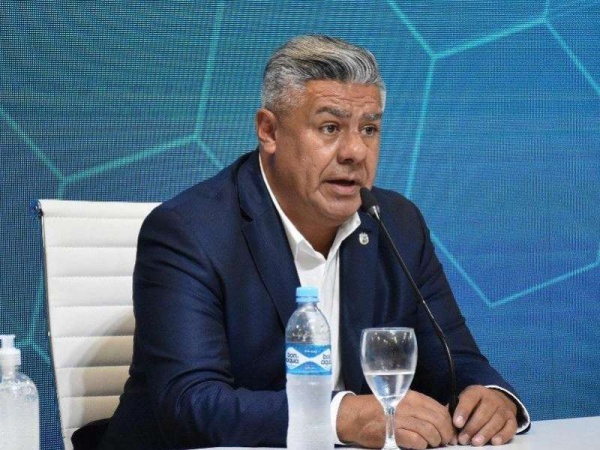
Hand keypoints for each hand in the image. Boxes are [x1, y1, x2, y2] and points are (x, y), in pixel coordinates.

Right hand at [337, 390, 455, 448]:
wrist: (355, 416)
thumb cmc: (377, 409)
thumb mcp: (399, 401)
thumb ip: (417, 407)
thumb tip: (439, 418)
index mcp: (411, 396)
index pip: (439, 408)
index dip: (449, 422)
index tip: (451, 431)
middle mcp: (408, 405)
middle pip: (437, 420)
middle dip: (446, 433)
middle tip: (446, 441)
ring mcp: (401, 419)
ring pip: (430, 431)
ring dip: (435, 441)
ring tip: (433, 444)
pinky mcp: (394, 433)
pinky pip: (417, 441)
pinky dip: (422, 445)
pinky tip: (420, 445)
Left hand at [453, 385, 517, 445]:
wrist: (496, 400)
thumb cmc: (474, 405)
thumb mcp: (463, 402)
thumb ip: (455, 411)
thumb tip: (448, 427)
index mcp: (476, 391)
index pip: (470, 399)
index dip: (463, 411)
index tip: (457, 424)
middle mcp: (492, 398)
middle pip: (483, 412)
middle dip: (472, 427)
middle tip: (463, 439)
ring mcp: (504, 408)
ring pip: (496, 420)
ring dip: (485, 433)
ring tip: (475, 443)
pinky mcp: (512, 419)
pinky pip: (510, 428)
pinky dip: (503, 435)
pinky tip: (494, 442)